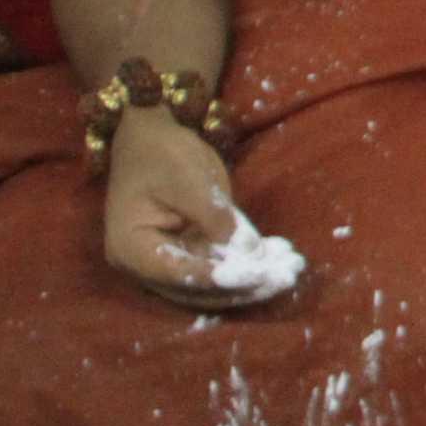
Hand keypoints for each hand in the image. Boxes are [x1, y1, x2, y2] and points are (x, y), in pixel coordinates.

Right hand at [100, 113, 269, 311]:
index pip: (179, 275)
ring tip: (293, 269)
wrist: (152, 137)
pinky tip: (284, 256)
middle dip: (245, 287)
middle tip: (285, 279)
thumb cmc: (160, 153)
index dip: (220, 279)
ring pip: (215, 283)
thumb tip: (249, 251)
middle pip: (199, 289)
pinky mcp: (192, 250)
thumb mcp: (187, 179)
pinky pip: (223, 264)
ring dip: (255, 279)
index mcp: (132, 249)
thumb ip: (215, 217)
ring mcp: (171, 260)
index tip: (258, 276)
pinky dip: (252, 263)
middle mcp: (147, 264)